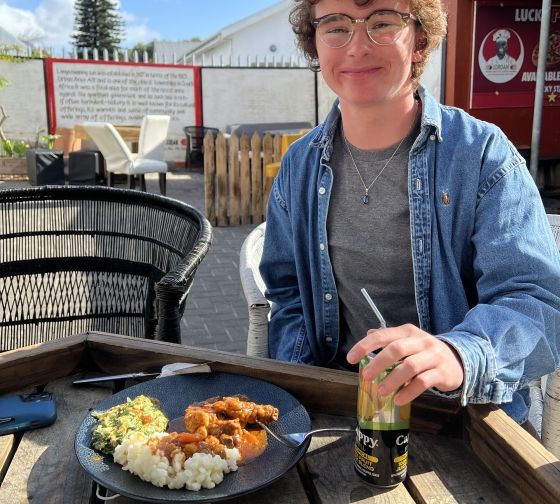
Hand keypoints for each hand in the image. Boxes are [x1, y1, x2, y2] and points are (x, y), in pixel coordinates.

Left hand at [346, 324, 463, 405]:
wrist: (458, 361)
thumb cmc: (425, 352)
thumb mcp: (408, 341)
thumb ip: (389, 337)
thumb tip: (368, 332)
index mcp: (408, 332)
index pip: (383, 335)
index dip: (365, 346)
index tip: (350, 358)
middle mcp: (421, 341)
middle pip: (397, 349)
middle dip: (378, 362)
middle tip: (365, 376)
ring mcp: (433, 356)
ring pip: (410, 366)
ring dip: (393, 379)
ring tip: (381, 391)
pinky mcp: (442, 373)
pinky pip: (424, 382)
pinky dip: (409, 392)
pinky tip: (398, 399)